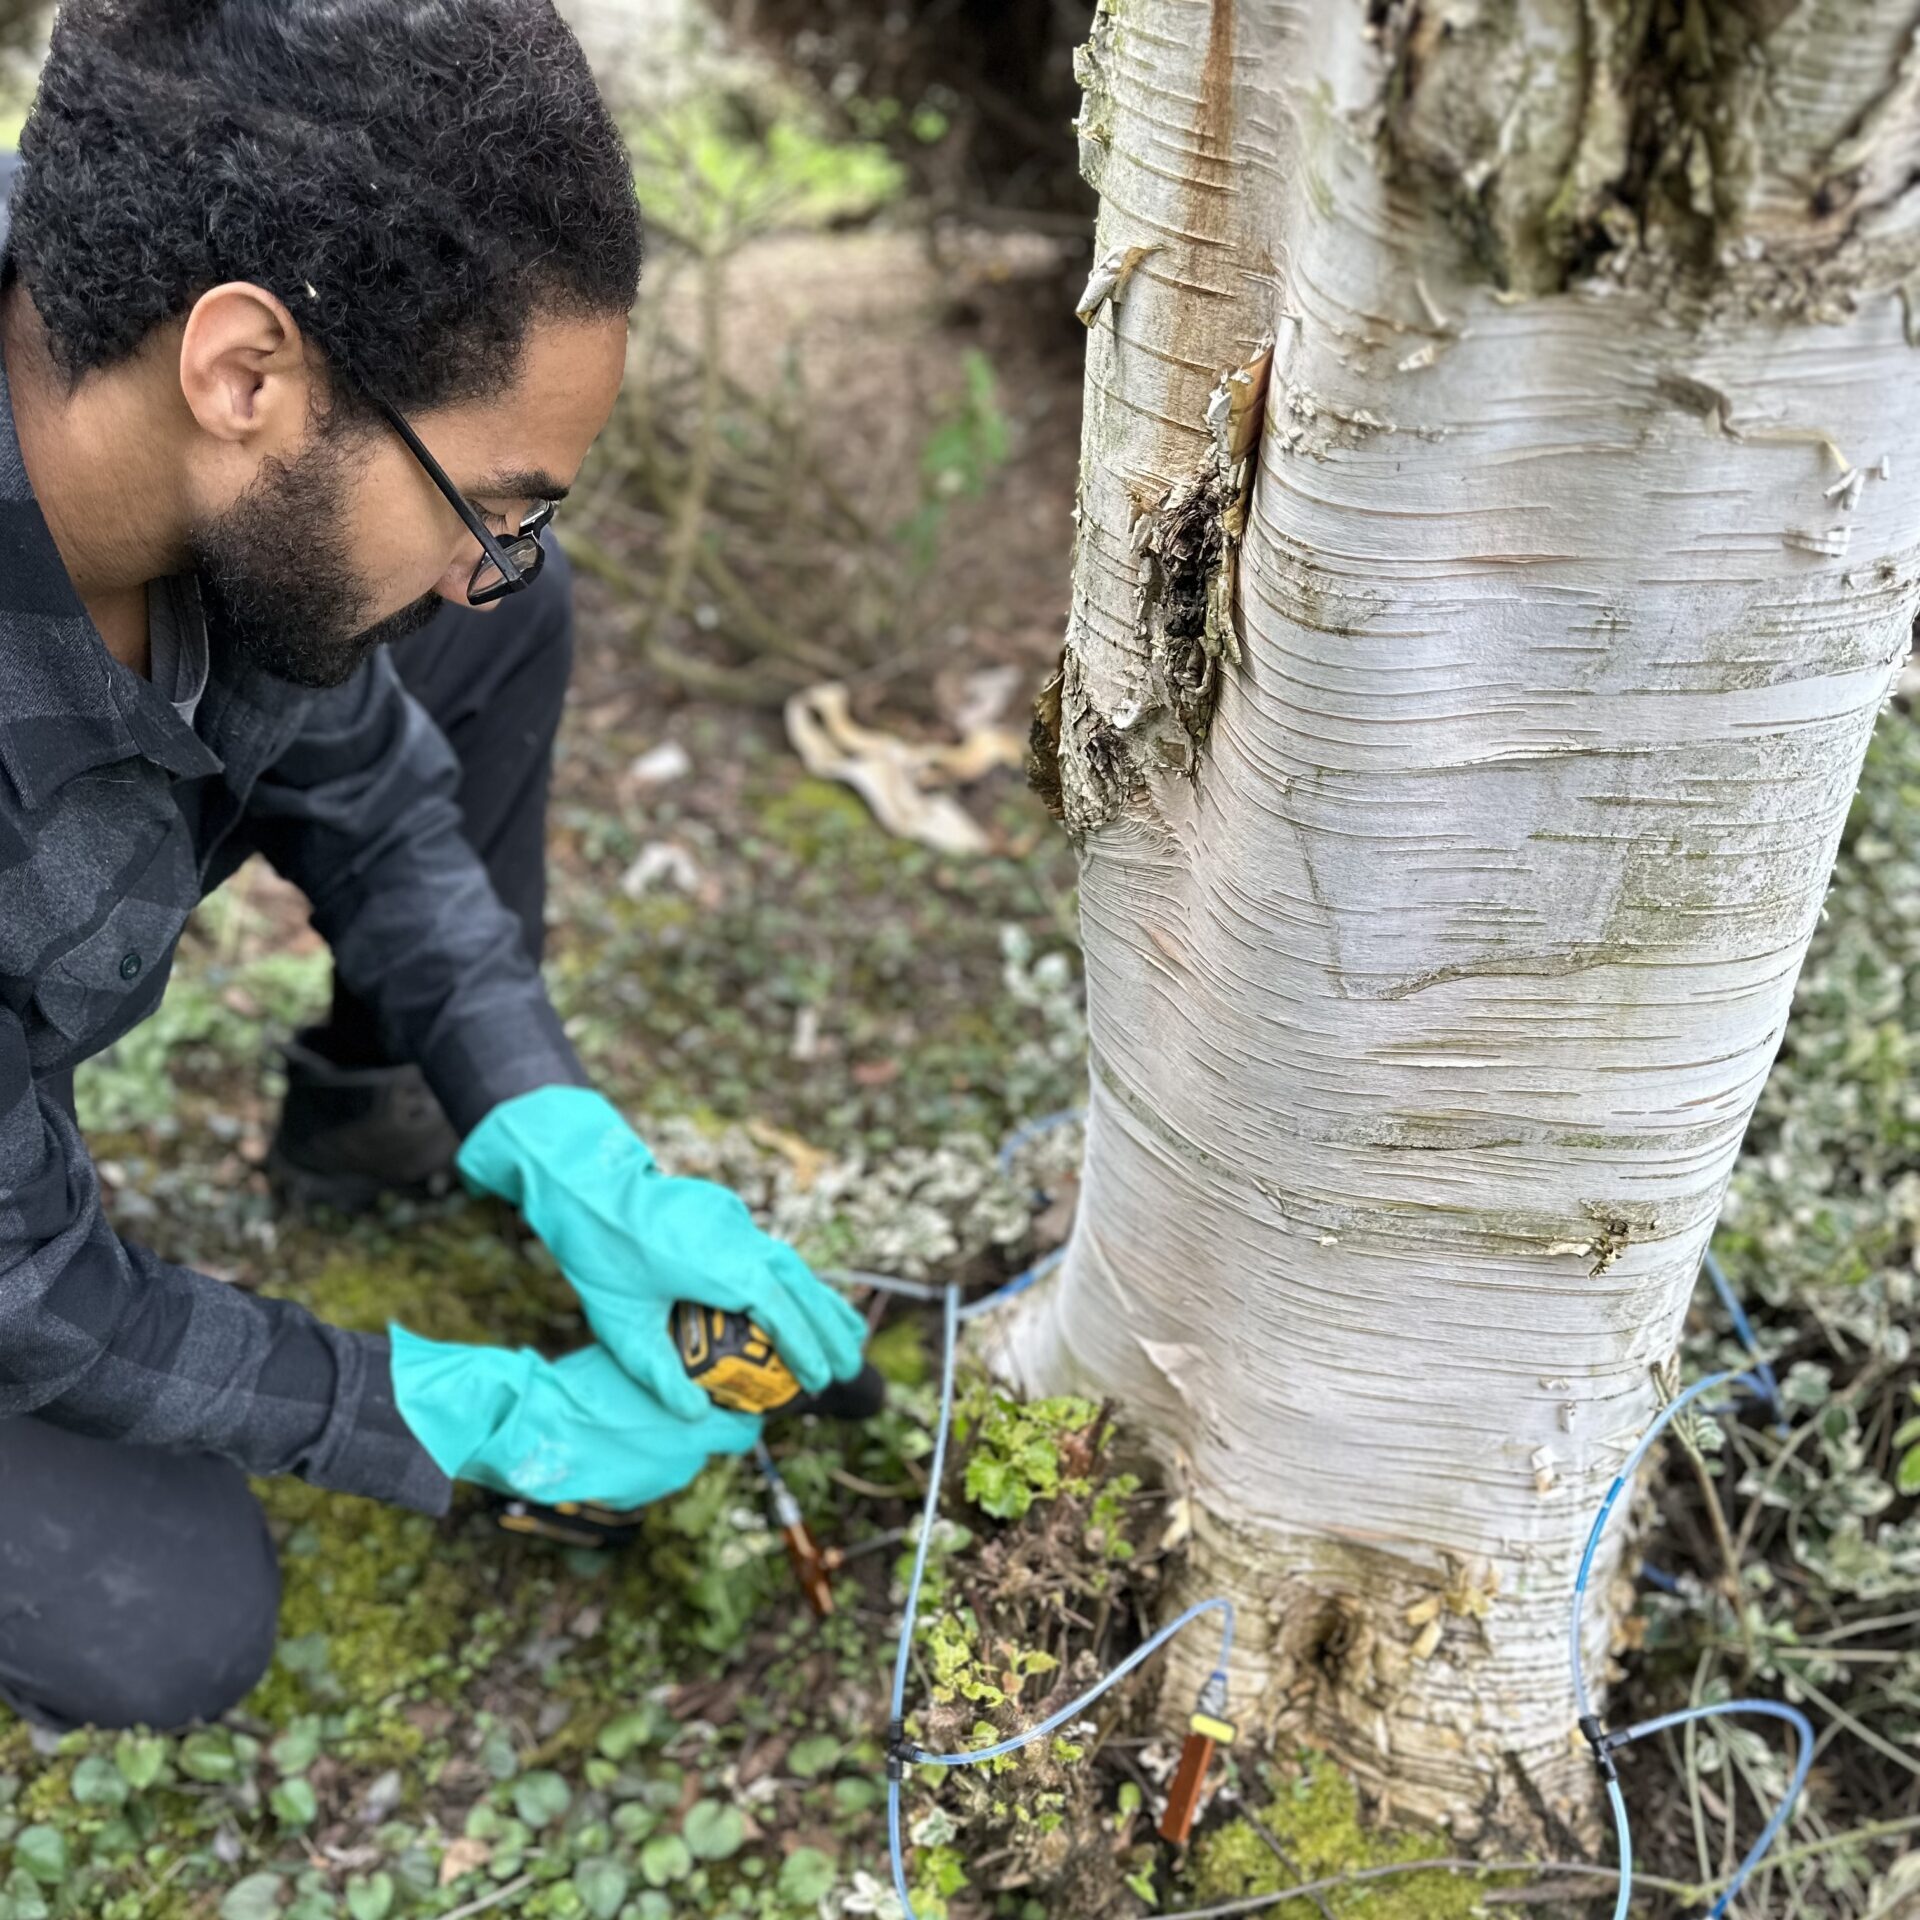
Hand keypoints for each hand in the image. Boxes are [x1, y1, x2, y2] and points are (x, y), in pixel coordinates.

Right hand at [387, 1325, 759, 1507]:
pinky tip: (620, 1439)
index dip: (743, 1413)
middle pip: (716, 1445)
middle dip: (708, 1425)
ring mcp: (658, 1483)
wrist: (540, 1429)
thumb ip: (675, 1370)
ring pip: (681, 1460)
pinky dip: (644, 1461)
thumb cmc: (587, 1386)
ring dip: (674, 1443)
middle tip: (692, 1402)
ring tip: (643, 1417)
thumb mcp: (641, 1363)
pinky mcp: (632, 1500)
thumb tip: (692, 1359)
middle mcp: (685, 1460)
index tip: (736, 1398)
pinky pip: (650, 1475)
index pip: (747, 1428)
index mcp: (695, 1424)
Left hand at [454, 1086, 868, 1420]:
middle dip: (830, 1329)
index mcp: (725, 1268)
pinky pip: (770, 1250)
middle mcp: (742, 1240)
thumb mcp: (623, 1329)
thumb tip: (698, 1416)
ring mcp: (736, 1220)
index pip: (781, 1315)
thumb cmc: (602, 1259)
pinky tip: (800, 1298)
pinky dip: (794, 1278)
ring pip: (792, 1264)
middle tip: (851, 1365)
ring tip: (850, 1332)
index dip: (806, 1350)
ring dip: (820, 1301)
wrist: (588, 1185)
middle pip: (802, 1288)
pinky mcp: (726, 1210)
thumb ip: (660, 1375)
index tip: (823, 1381)